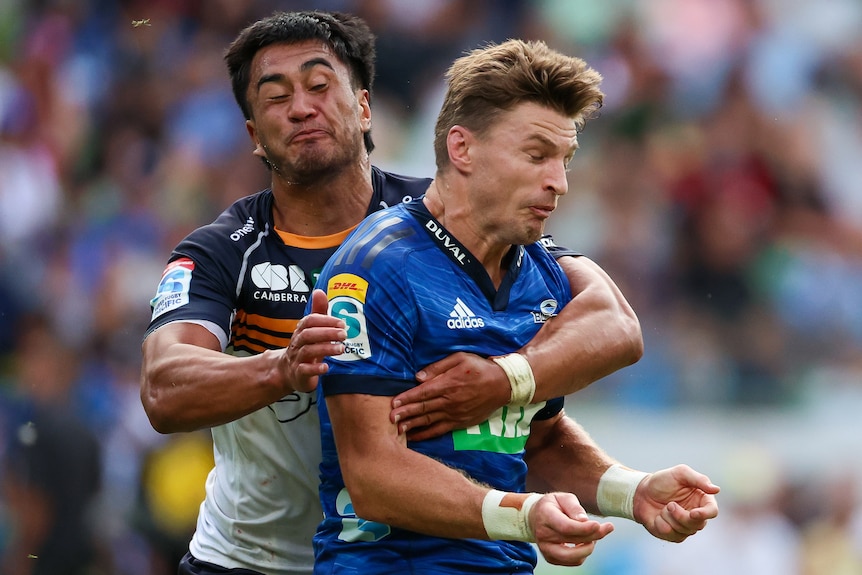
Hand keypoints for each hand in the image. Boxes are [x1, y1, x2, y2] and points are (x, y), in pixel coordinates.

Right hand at [281, 289, 345, 392]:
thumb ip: (318, 312)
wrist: (288, 372)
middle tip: (344, 334)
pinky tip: (327, 367)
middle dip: (327, 333)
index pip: (310, 321)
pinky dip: (316, 369)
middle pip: (309, 335)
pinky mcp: (299, 374)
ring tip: (341, 349)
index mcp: (301, 331)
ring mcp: (297, 359)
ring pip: (308, 351)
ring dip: (326, 349)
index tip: (342, 323)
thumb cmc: (305, 347)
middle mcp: (297, 343)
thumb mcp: (312, 330)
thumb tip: (319, 291)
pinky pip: (304, 370)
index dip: (325, 320)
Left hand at [389, 352, 510, 439]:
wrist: (503, 385)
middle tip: (389, 418)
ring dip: (413, 425)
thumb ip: (438, 367)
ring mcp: (455, 413)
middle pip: (423, 408)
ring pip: (429, 420)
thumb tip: (418, 377)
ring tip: (398, 429)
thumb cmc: (480, 367)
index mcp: (448, 383)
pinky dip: (427, 434)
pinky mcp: (460, 423)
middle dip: (405, 413)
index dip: (407, 398)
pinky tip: (415, 436)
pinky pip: (440, 430)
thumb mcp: (460, 358)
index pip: (423, 392)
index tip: (393, 402)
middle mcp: (450, 401)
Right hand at [531, 493, 613, 566]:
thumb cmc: (553, 505)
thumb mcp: (563, 498)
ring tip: (594, 536)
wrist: (535, 517)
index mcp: (545, 515)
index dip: (583, 528)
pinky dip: (583, 553)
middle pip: (572, 540)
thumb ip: (574, 507)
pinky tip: (586, 541)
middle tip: (607, 528)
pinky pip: (573, 562)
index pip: (565, 527)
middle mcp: (543, 534)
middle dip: (594, 536)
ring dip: (589, 547)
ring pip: (573, 557)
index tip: (598, 525)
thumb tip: (585, 521)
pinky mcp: (551, 558)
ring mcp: (546, 548)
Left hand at [633, 464, 719, 542]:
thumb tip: (716, 489)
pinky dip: (660, 523)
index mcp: (702, 500)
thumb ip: (698, 479)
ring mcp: (686, 527)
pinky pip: (670, 534)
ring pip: (683, 531)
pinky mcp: (674, 535)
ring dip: (669, 517)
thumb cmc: (662, 481)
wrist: (641, 493)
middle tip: (669, 504)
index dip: (705, 514)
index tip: (693, 513)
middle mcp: (697, 516)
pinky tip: (658, 516)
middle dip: (681, 515)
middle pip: (698, 524)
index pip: (712, 511)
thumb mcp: (680, 473)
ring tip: (664, 507)